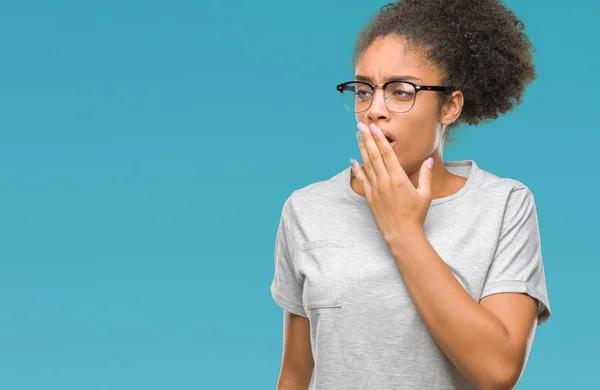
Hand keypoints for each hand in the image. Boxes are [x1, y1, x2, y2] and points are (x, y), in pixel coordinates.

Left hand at [351, 122, 433, 243]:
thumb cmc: (416, 215)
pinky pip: (362, 180)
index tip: (374, 128)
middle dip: (367, 139)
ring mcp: (375, 190)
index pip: (387, 154)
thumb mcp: (425, 194)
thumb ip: (426, 176)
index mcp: (398, 179)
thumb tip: (428, 160)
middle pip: (374, 156)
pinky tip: (354, 161)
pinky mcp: (370, 198)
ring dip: (362, 150)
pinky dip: (357, 170)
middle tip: (361, 126)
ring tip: (357, 137)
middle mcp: (384, 182)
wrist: (402, 234)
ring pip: (367, 165)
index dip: (380, 139)